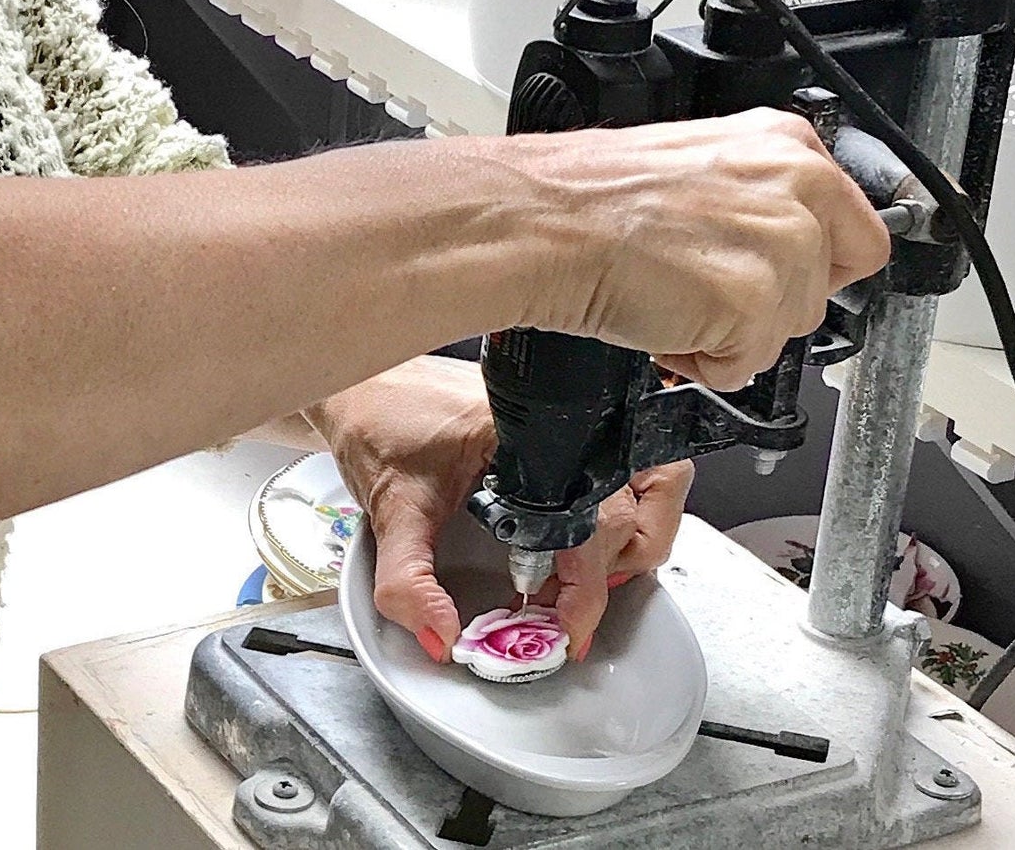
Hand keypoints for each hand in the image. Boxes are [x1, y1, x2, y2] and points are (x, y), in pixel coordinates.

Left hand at [307, 359, 692, 663]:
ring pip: (653, 481)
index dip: (587, 587)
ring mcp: (568, 419)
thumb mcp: (390, 511)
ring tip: (582, 575)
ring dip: (634, 538)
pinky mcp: (563, 426)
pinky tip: (576, 542)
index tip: (566, 630)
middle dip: (612, 569)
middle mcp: (559, 423)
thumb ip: (408, 581)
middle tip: (568, 607)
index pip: (591, 519)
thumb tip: (442, 635)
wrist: (361, 380)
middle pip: (636, 505)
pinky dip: (620, 512)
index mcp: (525, 435)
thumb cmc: (377, 424)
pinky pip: (625, 468)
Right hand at [481, 108, 889, 390]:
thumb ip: (757, 196)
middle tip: (701, 287)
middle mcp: (798, 186)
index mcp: (785, 143)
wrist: (539, 222)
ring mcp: (782, 245)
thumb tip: (784, 242)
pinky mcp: (754, 302)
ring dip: (730, 334)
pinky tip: (662, 321)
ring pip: (788, 329)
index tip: (772, 276)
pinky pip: (747, 366)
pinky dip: (702, 361)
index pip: (856, 231)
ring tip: (670, 297)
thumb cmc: (588, 197)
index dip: (809, 267)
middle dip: (765, 304)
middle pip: (824, 288)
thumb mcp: (694, 164)